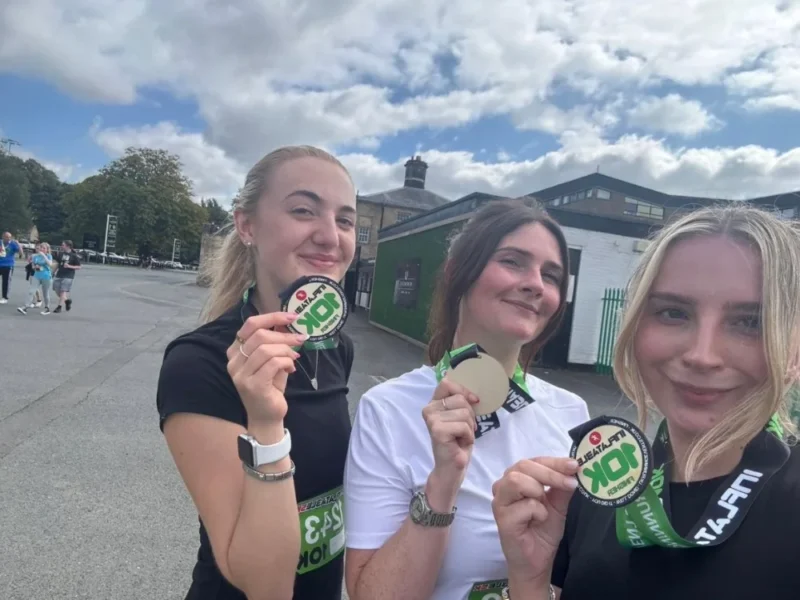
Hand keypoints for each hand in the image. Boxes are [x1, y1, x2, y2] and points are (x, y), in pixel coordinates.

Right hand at [226, 312, 307, 425]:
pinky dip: (286, 362)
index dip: (272, 317)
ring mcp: (241, 374)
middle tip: (300, 339)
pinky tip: (291, 368)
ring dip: (286, 350)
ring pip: (266, 349)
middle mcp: (234, 362)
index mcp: (235, 352)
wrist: (266, 417)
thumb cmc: (270, 387)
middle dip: (284, 335)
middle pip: (259, 335)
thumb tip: (287, 324)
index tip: (292, 316)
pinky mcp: (252, 385)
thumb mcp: (272, 361)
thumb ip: (275, 344)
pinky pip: (273, 363)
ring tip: (295, 357)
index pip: (250, 325)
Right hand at [422, 379, 479, 491]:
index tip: (474, 401)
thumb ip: (462, 402)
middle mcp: (428, 409)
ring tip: (461, 437)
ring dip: (469, 428)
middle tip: (463, 430)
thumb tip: (472, 394)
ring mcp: (431, 419)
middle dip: (470, 415)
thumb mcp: (461, 417)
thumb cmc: (458, 441)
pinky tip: (459, 443)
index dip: (463, 390)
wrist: (452, 467)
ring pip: (465, 413)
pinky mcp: (437, 430)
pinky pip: (464, 426)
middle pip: (461, 399)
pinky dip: (468, 436)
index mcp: (434, 403)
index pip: (447, 383)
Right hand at [492, 457, 578, 582]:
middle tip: (571, 483)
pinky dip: (538, 512)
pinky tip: (539, 521)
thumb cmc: (543, 530)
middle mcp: (504, 486)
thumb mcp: (558, 505)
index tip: (575, 465)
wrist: (537, 561)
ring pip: (516, 480)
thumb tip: (574, 469)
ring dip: (538, 490)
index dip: (555, 462)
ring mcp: (500, 501)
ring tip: (546, 506)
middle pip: (523, 465)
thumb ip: (562, 487)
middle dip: (550, 473)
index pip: (534, 461)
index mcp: (517, 478)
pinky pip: (523, 506)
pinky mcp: (502, 518)